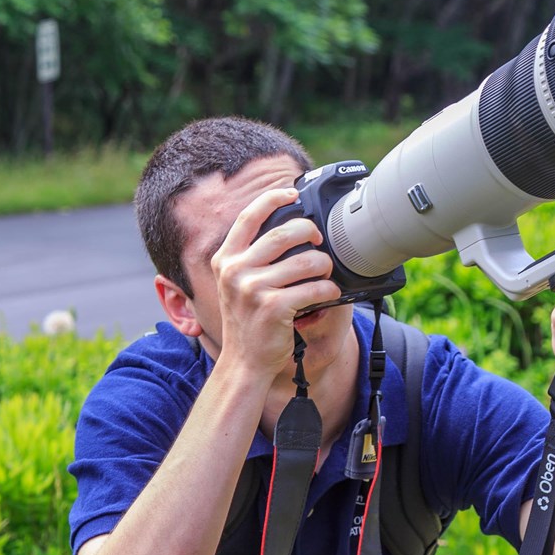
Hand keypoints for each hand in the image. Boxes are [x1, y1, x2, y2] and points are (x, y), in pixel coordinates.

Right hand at [210, 188, 340, 372]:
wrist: (244, 362)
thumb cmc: (248, 321)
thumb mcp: (236, 284)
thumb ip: (251, 257)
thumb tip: (287, 226)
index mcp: (225, 260)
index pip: (248, 217)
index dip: (272, 198)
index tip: (292, 192)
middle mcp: (235, 271)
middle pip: (283, 233)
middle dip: (310, 231)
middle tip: (319, 239)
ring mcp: (253, 290)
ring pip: (305, 261)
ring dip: (324, 264)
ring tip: (326, 271)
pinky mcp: (274, 308)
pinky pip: (314, 288)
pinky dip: (328, 288)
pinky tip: (329, 292)